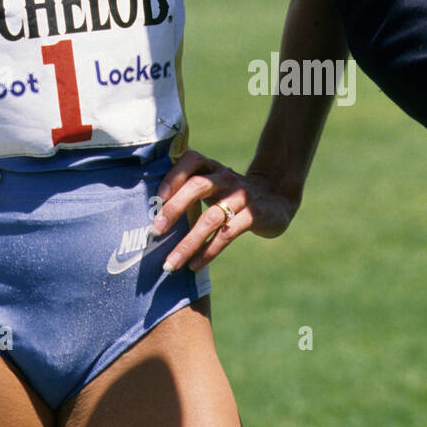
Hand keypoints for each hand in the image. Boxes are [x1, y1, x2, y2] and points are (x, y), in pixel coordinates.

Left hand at [150, 148, 298, 272]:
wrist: (276, 195)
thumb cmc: (231, 191)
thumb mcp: (213, 181)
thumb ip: (188, 187)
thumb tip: (150, 210)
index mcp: (211, 166)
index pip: (190, 161)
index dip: (172, 177)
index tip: (154, 199)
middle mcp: (224, 177)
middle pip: (197, 186)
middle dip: (173, 208)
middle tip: (155, 231)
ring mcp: (240, 196)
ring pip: (211, 217)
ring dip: (188, 242)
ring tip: (170, 263)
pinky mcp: (254, 215)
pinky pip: (227, 234)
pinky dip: (208, 251)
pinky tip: (194, 265)